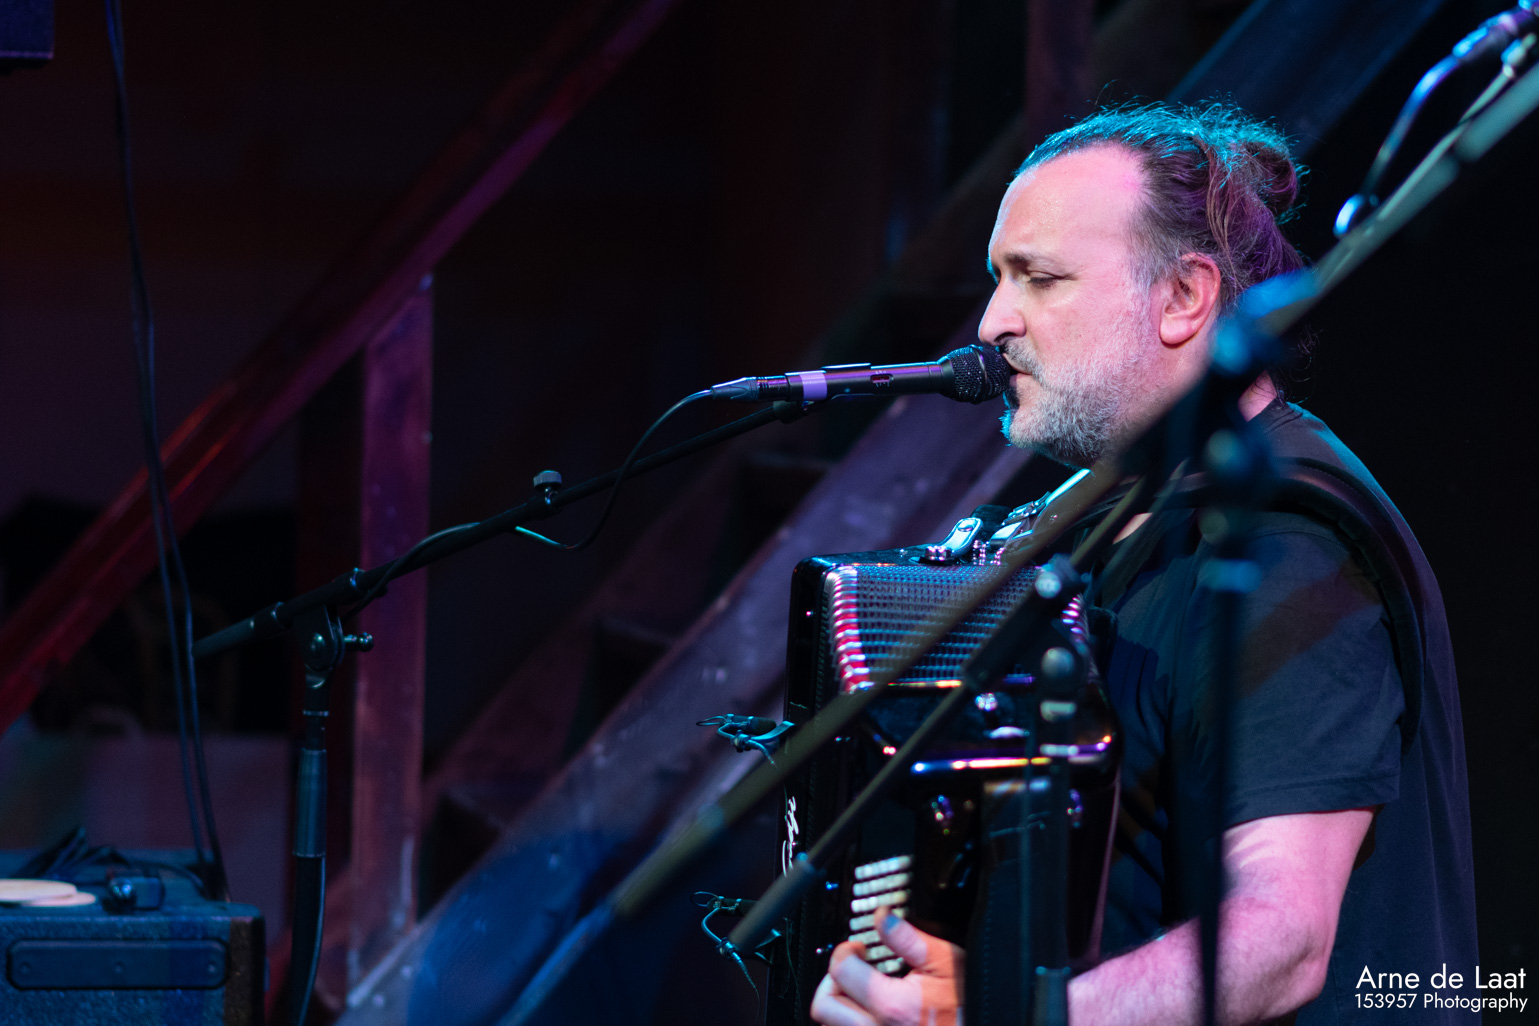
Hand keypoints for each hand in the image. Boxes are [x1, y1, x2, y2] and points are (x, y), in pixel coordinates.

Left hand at [810, 907, 963, 1025]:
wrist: (990, 1024)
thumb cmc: (970, 1005)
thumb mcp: (946, 962)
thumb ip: (908, 938)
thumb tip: (882, 915)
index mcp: (891, 1005)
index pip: (841, 971)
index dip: (845, 951)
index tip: (857, 947)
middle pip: (824, 1007)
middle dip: (832, 981)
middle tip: (851, 968)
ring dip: (841, 1004)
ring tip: (862, 989)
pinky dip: (853, 1021)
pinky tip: (872, 1010)